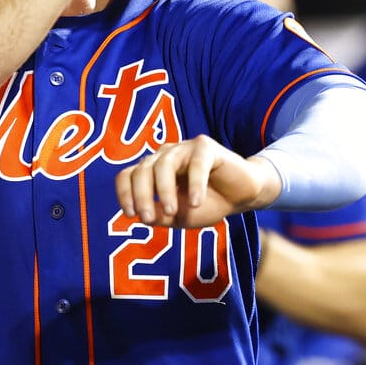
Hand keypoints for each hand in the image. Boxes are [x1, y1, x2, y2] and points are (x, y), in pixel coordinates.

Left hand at [115, 134, 279, 227]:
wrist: (241, 196)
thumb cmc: (207, 204)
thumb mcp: (179, 218)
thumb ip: (160, 216)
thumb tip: (142, 217)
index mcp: (152, 170)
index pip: (127, 176)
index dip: (125, 193)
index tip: (131, 215)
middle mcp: (163, 156)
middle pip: (142, 170)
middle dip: (142, 195)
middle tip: (148, 218)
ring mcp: (183, 148)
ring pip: (164, 164)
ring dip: (165, 190)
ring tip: (172, 212)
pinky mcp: (206, 147)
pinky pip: (196, 163)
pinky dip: (195, 183)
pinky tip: (197, 202)